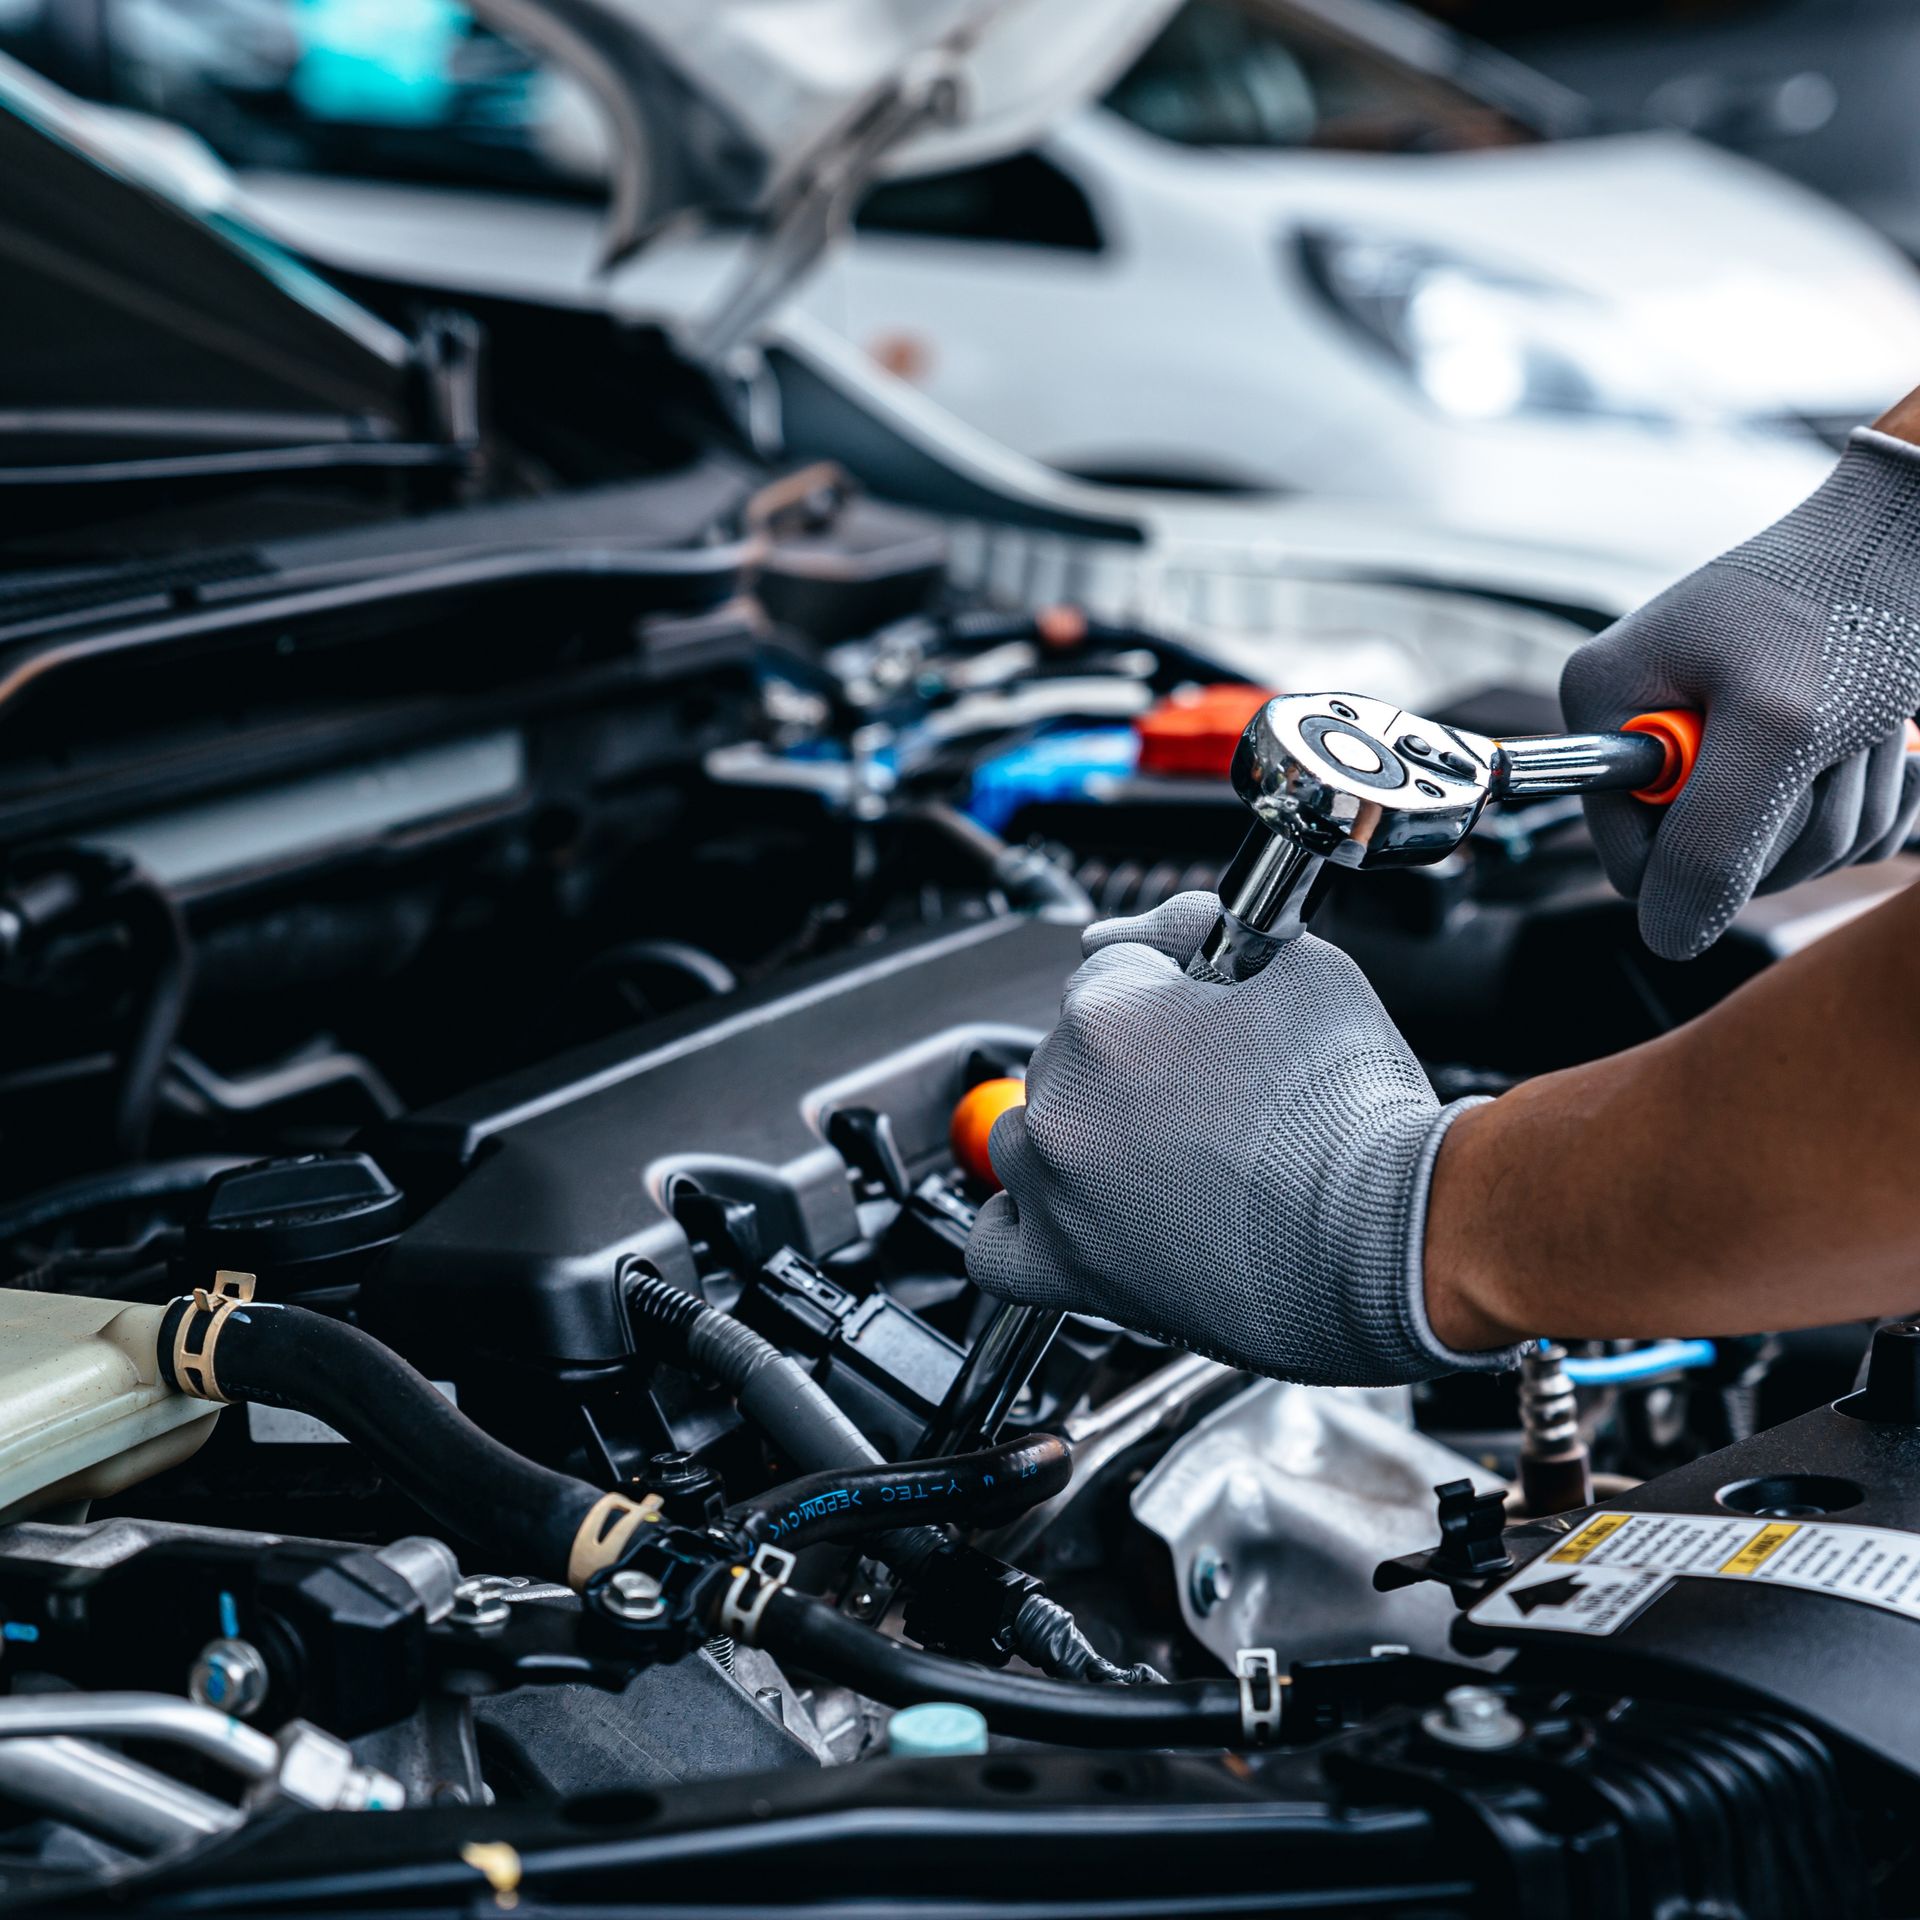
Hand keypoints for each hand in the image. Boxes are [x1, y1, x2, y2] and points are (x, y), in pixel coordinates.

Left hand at [965, 892, 1525, 1385]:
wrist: (1390, 1238)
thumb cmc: (1357, 1114)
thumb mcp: (1304, 970)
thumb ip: (1214, 927)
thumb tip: (1175, 923)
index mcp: (1108, 1012)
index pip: (1109, 963)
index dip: (1165, 977)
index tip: (1201, 999)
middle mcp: (1064, 1098)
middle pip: (1067, 1051)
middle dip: (1130, 1059)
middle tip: (1207, 1090)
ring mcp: (1056, 1188)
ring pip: (1029, 1135)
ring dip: (1079, 1133)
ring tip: (1160, 1153)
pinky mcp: (1067, 1270)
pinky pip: (995, 1245)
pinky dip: (1022, 1223)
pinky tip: (1067, 1211)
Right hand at [1562, 428, 1919, 961]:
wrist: (1918, 532)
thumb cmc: (1848, 601)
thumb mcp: (1779, 726)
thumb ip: (1711, 841)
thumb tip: (1669, 936)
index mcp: (1609, 706)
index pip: (1630, 859)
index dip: (1704, 854)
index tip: (1764, 783)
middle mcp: (1647, 729)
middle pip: (1707, 864)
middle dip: (1791, 821)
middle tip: (1825, 743)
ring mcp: (1713, 747)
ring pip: (1776, 855)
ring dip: (1841, 806)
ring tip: (1856, 725)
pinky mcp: (1776, 758)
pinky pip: (1822, 834)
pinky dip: (1867, 801)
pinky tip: (1874, 742)